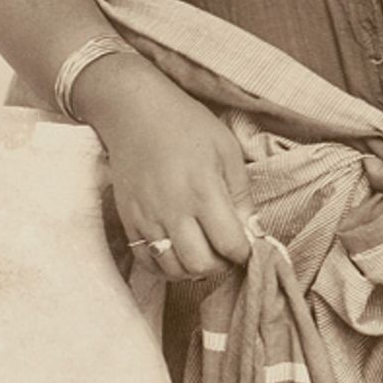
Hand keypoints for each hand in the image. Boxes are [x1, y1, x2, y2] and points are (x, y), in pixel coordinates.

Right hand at [77, 55, 253, 280]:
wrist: (135, 113)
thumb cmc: (187, 126)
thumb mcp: (227, 150)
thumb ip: (242, 195)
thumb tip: (254, 231)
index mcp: (203, 191)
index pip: (230, 245)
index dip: (245, 251)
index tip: (247, 243)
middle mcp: (173, 211)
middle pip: (200, 266)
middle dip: (220, 265)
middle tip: (225, 249)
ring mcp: (147, 219)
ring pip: (172, 270)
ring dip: (193, 269)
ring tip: (204, 250)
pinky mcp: (128, 222)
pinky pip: (147, 261)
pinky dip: (166, 266)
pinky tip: (179, 251)